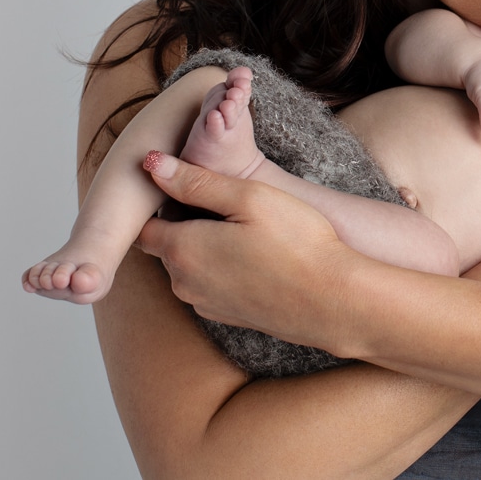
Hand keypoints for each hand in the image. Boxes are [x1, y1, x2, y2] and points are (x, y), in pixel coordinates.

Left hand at [134, 152, 353, 348]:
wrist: (334, 302)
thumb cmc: (296, 243)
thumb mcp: (247, 197)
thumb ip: (195, 181)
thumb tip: (151, 164)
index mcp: (182, 250)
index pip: (146, 225)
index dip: (161, 202)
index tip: (186, 185)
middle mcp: (184, 284)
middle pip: (168, 245)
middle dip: (186, 222)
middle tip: (226, 201)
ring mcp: (206, 305)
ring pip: (191, 266)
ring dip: (206, 246)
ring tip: (244, 227)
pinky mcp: (229, 316)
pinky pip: (211, 284)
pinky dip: (223, 268)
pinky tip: (256, 255)